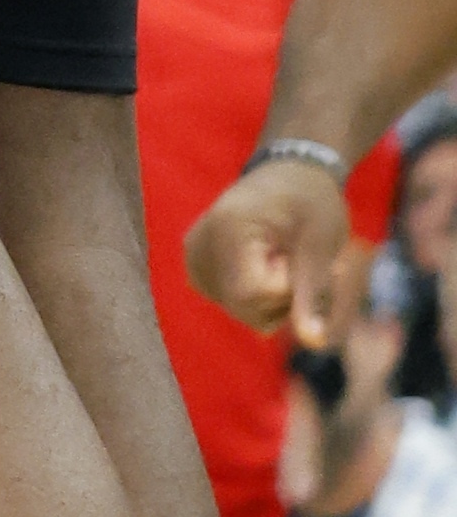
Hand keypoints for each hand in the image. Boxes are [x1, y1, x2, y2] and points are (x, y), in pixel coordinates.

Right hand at [186, 146, 363, 349]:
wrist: (289, 173)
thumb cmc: (310, 200)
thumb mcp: (321, 242)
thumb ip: (313, 292)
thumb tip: (313, 342)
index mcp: (226, 229)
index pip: (254, 294)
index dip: (288, 287)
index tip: (298, 256)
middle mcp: (199, 245)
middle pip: (245, 308)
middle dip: (283, 298)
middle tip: (297, 260)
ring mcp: (195, 257)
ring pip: (242, 312)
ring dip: (274, 300)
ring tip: (286, 262)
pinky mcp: (199, 266)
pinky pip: (234, 304)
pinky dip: (259, 297)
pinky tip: (268, 268)